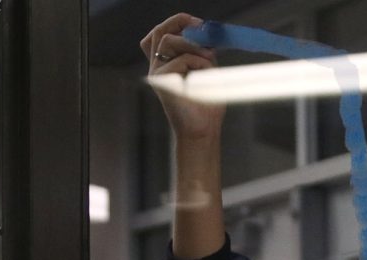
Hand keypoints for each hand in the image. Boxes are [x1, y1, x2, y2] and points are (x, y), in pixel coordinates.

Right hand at [140, 13, 225, 141]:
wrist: (203, 130)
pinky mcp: (161, 81)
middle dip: (181, 24)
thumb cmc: (206, 105)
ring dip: (194, 45)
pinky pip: (182, 60)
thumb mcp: (207, 71)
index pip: (161, 34)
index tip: (198, 24)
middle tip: (203, 31)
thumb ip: (202, 52)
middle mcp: (158, 67)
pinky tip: (205, 79)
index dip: (177, 22)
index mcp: (167, 64)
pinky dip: (199, 64)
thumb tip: (204, 32)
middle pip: (160, 32)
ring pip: (168, 40)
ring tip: (209, 60)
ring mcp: (157, 74)